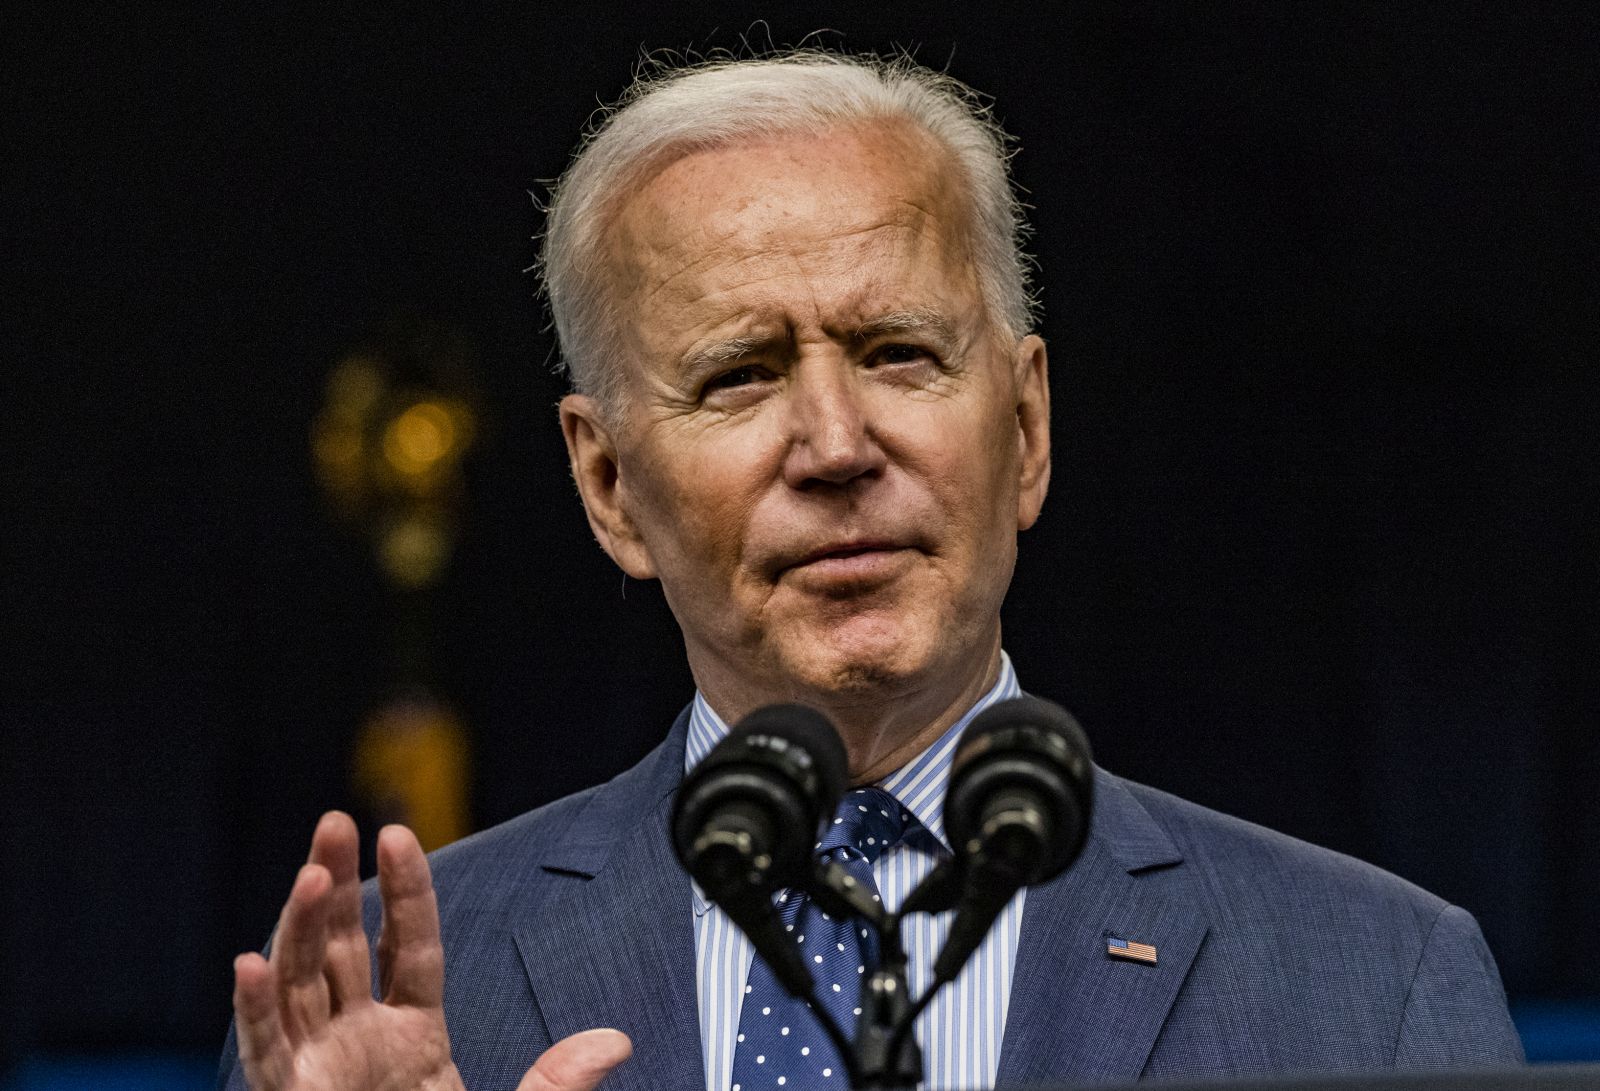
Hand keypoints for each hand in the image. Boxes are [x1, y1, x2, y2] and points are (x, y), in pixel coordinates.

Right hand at [232, 812, 631, 1090]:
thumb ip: (556, 1084)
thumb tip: (615, 1041)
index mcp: (414, 1039)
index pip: (408, 947)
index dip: (404, 891)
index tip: (398, 833)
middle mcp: (360, 1045)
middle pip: (341, 949)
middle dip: (335, 884)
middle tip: (332, 822)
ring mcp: (322, 1074)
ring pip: (300, 986)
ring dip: (297, 930)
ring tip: (311, 871)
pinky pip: (268, 1057)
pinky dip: (255, 1013)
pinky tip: (251, 964)